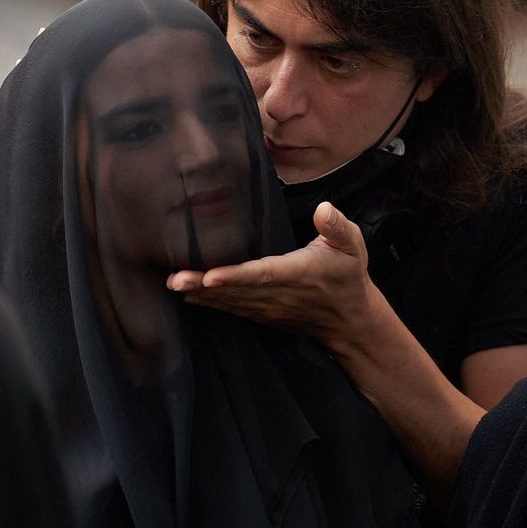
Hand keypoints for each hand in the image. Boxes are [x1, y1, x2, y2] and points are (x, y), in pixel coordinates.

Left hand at [166, 201, 374, 351]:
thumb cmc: (348, 275)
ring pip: (231, 301)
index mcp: (298, 273)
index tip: (210, 277)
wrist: (350, 319)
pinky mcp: (263, 314)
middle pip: (236, 290)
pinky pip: (233, 309)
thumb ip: (337, 226)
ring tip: (173, 284)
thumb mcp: (353, 245)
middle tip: (174, 279)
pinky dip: (210, 303)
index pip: (262, 275)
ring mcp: (269, 308)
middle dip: (203, 285)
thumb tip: (324, 208)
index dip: (235, 276)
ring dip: (200, 294)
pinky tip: (188, 296)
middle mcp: (279, 294)